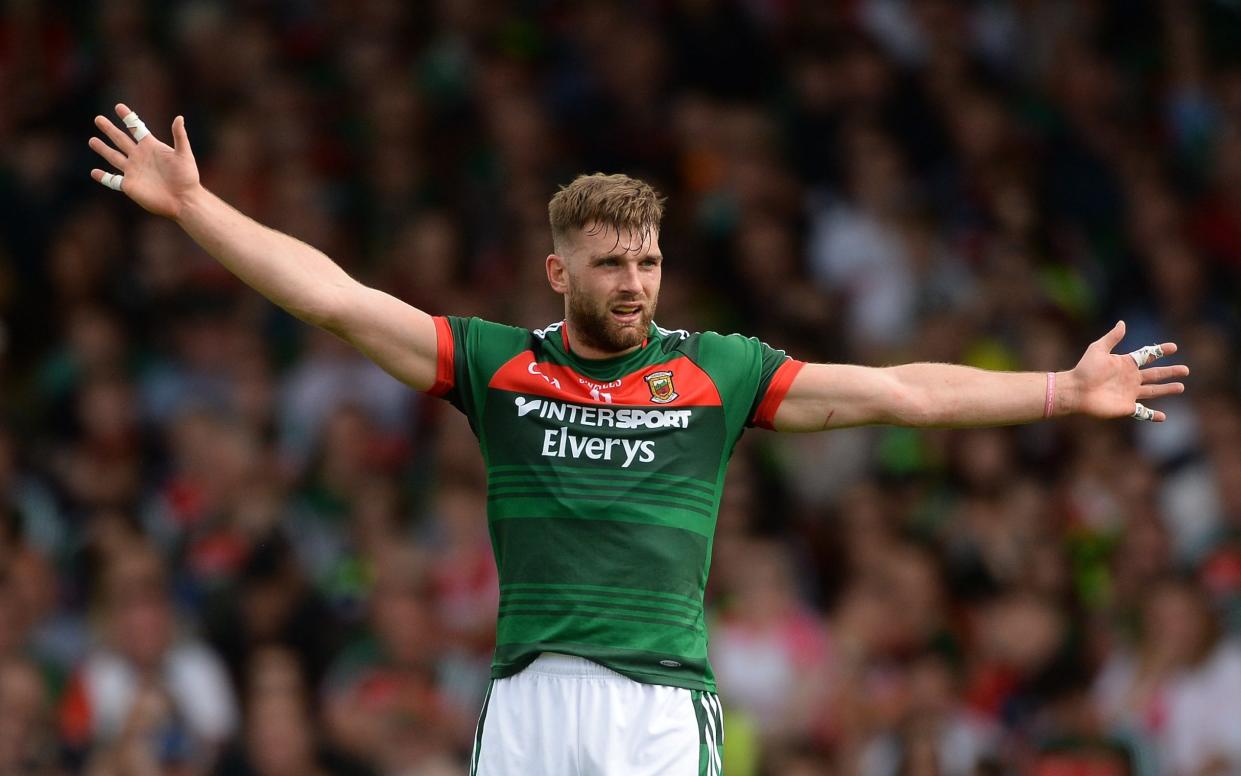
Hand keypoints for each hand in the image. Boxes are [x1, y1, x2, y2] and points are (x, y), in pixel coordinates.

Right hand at [88, 103, 199, 218]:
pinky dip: (103, 177)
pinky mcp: (129, 186)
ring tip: (92, 140)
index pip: (136, 128)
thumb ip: (180, 136)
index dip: (127, 117)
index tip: (118, 106)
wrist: (184, 200)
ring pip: (113, 157)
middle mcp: (140, 157)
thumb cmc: (187, 178)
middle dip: (109, 129)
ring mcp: (133, 171)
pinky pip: (113, 181)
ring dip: (103, 149)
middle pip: (120, 140)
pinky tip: (94, 173)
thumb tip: (179, 117)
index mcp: (151, 147)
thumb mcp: (184, 154)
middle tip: (98, 119)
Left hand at [1064, 321, 1187, 421]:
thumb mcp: (1098, 349)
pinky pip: (1142, 412)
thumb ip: (1112, 337)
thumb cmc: (1085, 369)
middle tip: (1186, 370)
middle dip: (1170, 372)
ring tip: (1181, 387)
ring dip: (1167, 389)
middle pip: (1155, 374)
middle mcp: (1130, 378)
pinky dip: (1152, 415)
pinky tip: (1162, 417)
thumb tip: (1122, 323)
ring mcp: (1129, 393)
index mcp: (1125, 364)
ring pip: (1153, 391)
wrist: (1076, 390)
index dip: (1160, 351)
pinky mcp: (1126, 407)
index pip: (1147, 356)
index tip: (1174, 347)